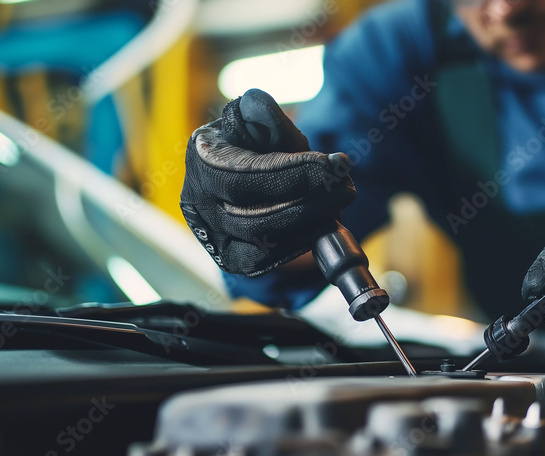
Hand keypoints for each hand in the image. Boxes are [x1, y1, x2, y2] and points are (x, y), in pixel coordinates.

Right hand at [180, 89, 355, 276]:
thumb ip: (262, 115)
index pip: (243, 175)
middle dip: (307, 202)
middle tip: (346, 187)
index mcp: (203, 157)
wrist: (249, 177)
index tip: (330, 165)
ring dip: (307, 222)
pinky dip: (293, 246)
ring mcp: (211, 233)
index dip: (289, 173)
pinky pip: (260, 262)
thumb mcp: (260, 121)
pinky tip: (316, 228)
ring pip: (259, 241)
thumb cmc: (256, 144)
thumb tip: (259, 103)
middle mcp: (198, 200)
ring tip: (338, 202)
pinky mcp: (228, 257)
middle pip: (252, 215)